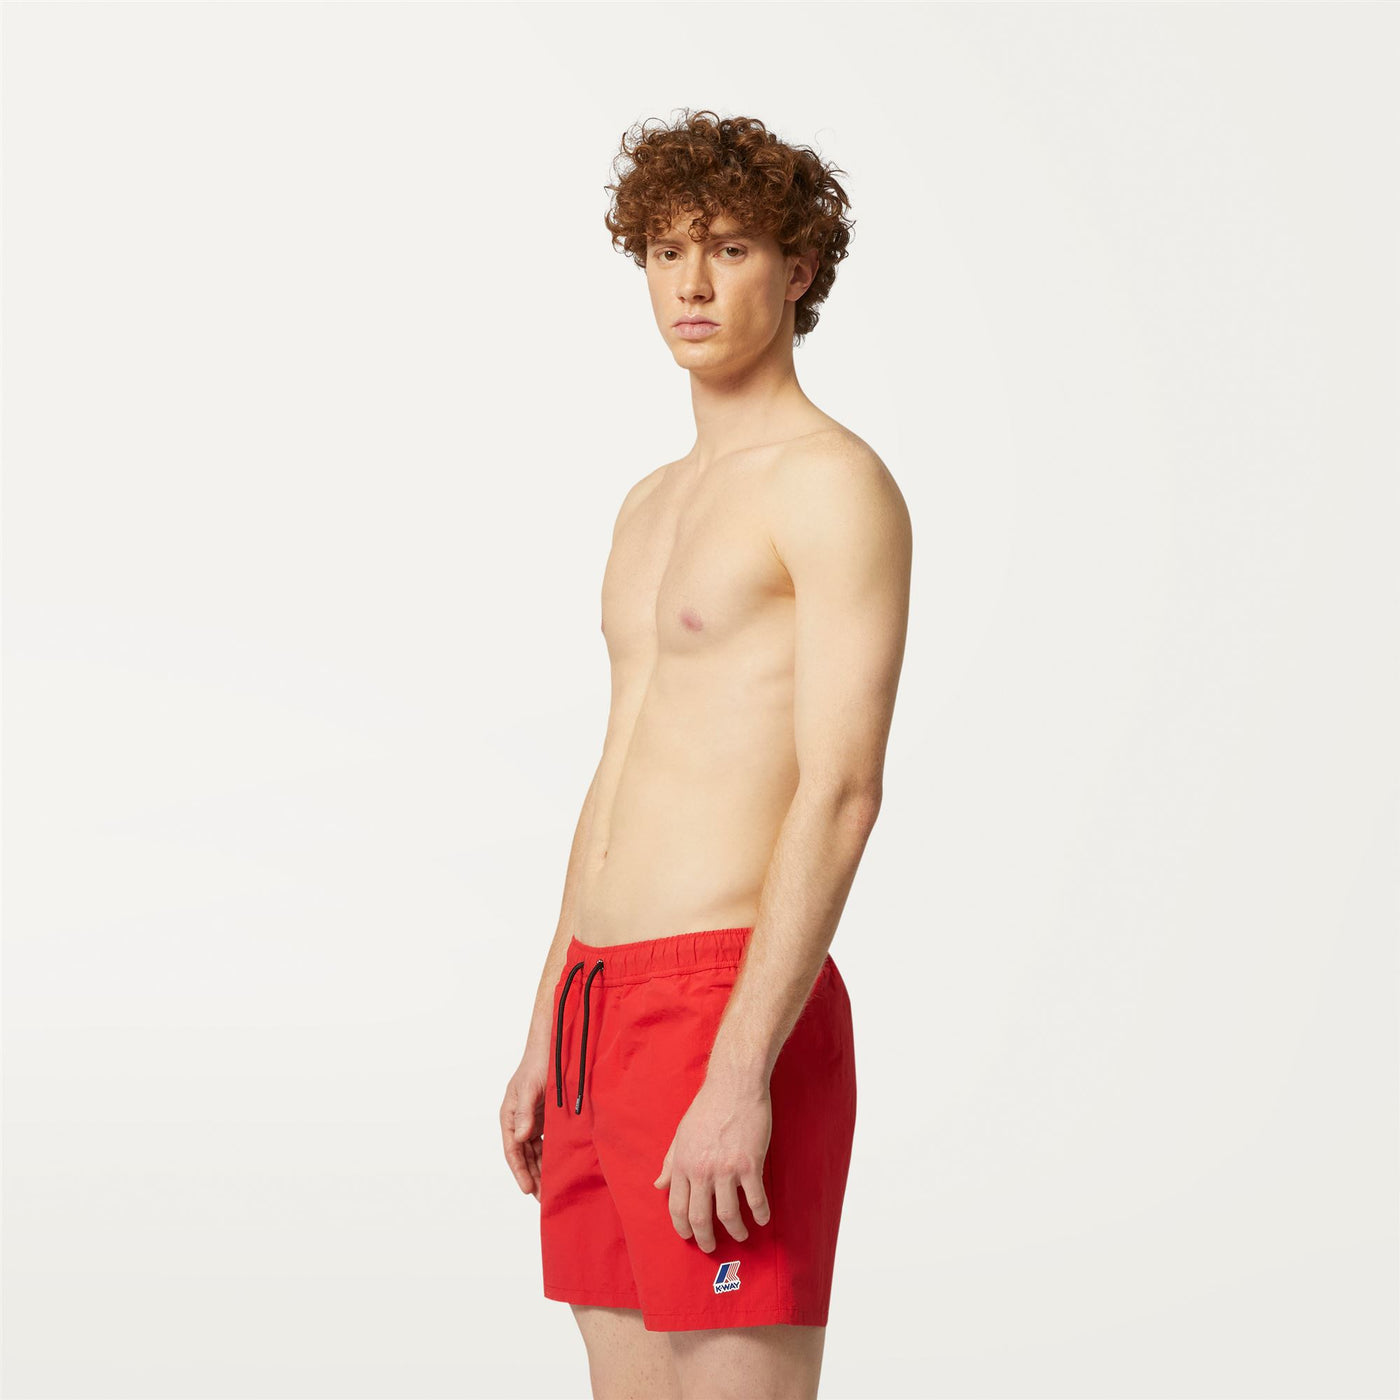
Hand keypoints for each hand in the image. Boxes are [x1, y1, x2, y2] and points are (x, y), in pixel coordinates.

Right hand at [501, 1048, 547, 1198]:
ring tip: (551, 1188)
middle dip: (532, 1176)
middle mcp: (519, 1120)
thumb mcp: (530, 1088)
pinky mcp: (546, 1117)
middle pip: (524, 1155)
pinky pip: (547, 1141)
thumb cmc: (538, 1064)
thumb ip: (524, 1112)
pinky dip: (551, 1154)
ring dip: (542, 1168)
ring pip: (535, 1151)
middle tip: (543, 1197)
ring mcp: (533, 1119)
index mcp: (509, 1115)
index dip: (520, 1171)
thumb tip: (521, 1136)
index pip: (512, 1151)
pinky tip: (560, 1166)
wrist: (554, 1046)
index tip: (528, 1190)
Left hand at [652, 1075, 772, 1251]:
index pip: (677, 1206)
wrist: (735, 1086)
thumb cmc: (708, 1106)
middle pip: (700, 1217)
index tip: (689, 1237)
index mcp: (683, 1163)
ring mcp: (726, 1169)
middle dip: (705, 1238)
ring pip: (728, 1214)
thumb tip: (659, 1185)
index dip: (682, 1227)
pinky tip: (763, 1219)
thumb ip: (670, 1161)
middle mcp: (702, 1170)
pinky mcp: (750, 1165)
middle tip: (712, 1246)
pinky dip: (760, 1214)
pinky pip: (755, 1199)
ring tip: (741, 1235)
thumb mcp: (682, 1133)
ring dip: (735, 1230)